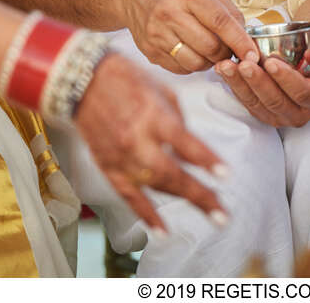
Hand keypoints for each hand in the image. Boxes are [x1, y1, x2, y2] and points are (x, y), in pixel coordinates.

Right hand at [74, 53, 229, 231]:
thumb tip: (191, 149)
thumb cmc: (128, 79)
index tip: (224, 174)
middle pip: (172, 173)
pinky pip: (128, 196)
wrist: (84, 81)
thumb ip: (178, 120)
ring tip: (211, 216)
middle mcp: (137, 139)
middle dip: (200, 195)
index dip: (205, 160)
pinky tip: (163, 231)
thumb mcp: (161, 90)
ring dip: (183, 202)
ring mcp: (121, 156)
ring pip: (155, 187)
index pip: (184, 142)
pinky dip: (146, 215)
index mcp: (152, 114)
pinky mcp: (107, 167)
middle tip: (223, 213)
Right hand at [122, 0, 258, 73]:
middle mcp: (169, 13)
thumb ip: (227, 8)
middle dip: (226, 52)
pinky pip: (181, 68)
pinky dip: (193, 64)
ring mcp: (157, 34)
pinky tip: (191, 50)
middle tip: (228, 47)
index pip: (220, 22)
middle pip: (210, 46)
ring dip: (210, 61)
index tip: (253, 54)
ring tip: (209, 48)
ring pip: (197, 62)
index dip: (240, 41)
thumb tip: (245, 35)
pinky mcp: (149, 51)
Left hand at [214, 40, 309, 126]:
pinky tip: (223, 70)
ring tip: (227, 65)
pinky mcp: (262, 114)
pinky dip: (233, 86)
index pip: (302, 92)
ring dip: (240, 85)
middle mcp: (300, 114)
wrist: (307, 62)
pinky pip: (246, 102)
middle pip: (276, 101)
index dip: (286, 79)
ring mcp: (280, 117)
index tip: (271, 62)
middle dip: (258, 82)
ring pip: (257, 104)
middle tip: (244, 64)